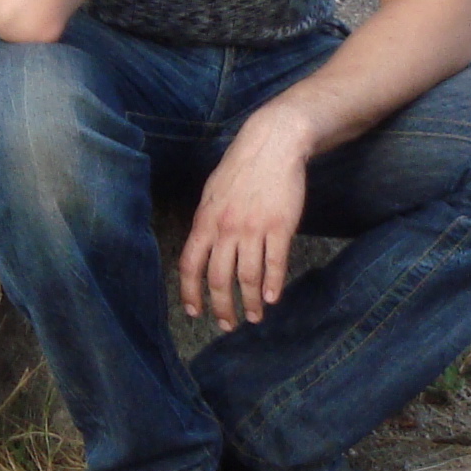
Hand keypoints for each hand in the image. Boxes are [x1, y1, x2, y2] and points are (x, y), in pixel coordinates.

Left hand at [178, 109, 309, 328]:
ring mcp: (254, 228)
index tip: (195, 312)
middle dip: (222, 307)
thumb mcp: (212, 192)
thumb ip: (207, 222)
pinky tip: (272, 298)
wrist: (273, 144)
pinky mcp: (280, 226)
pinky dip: (272, 285)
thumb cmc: (241, 167)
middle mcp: (226, 228)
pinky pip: (274, 263)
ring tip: (254, 318)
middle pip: (219, 278)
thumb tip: (203, 249)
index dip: (191, 293)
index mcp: (205, 221)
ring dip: (249, 303)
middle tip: (227, 325)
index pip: (191, 265)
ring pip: (247, 276)